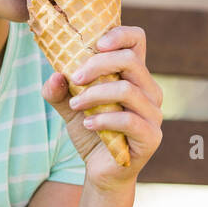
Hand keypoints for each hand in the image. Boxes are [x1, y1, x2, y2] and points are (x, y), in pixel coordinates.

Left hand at [39, 26, 162, 190]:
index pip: (138, 40)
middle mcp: (149, 90)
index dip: (120, 34)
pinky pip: (129, 120)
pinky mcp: (151, 136)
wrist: (101, 172)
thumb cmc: (91, 132)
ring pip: (127, 89)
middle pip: (131, 60)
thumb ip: (59, 91)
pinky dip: (103, 119)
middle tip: (74, 77)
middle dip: (98, 64)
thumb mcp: (70, 107)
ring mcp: (154, 114)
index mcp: (134, 76)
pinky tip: (87, 124)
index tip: (95, 43)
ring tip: (75, 105)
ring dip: (95, 94)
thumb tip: (54, 75)